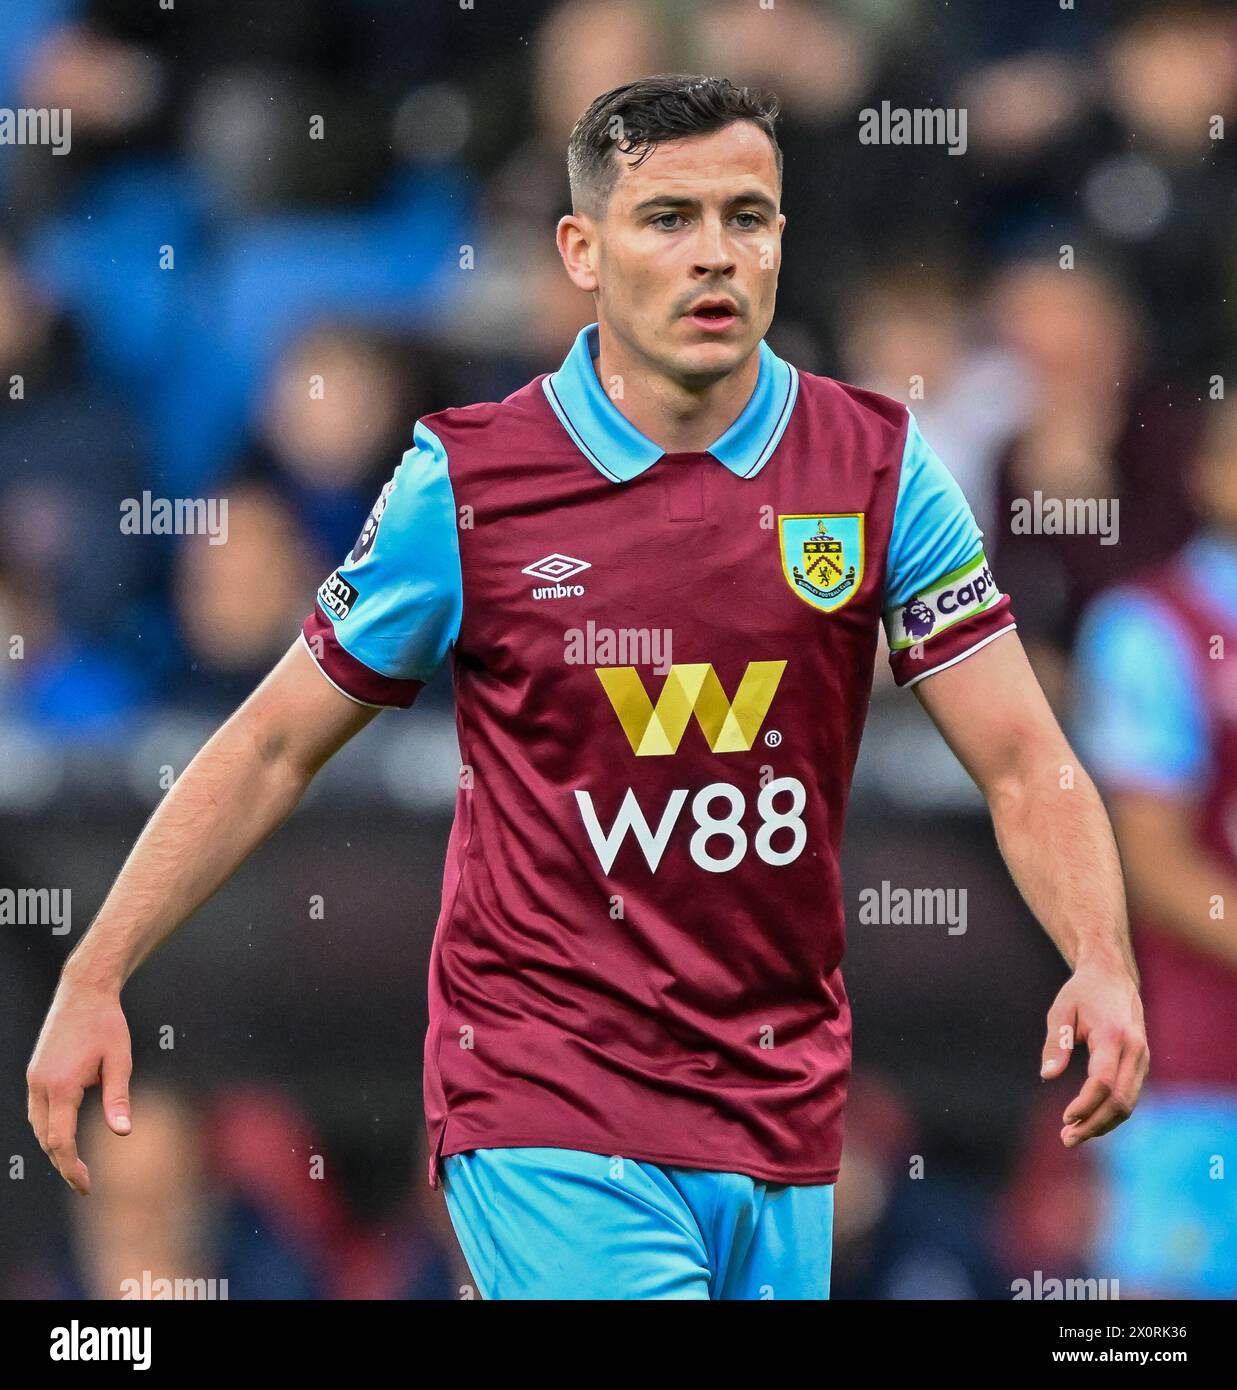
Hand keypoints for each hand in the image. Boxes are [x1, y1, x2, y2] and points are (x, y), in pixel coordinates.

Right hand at [26, 976, 132, 1193]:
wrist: (83, 992)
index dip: (71, 1167)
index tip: (86, 1185)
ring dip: (54, 1146)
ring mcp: (34, 1079)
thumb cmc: (107, 1024)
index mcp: (62, 1086)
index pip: (60, 1141)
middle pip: (45, 1139)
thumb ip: (118, 1098)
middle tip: (84, 1182)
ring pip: (38, 1127)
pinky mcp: (34, 1073)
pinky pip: (37, 1111)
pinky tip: (65, 1133)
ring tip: (76, 1163)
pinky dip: (49, 1128)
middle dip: (63, 1163)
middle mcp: (41, 1085)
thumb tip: (123, 1132)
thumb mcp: (120, 1060)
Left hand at [1040, 959, 1148, 1147]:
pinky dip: (1112, 1114)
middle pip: (1120, 1100)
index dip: (1085, 1104)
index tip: (1065, 1119)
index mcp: (1113, 1035)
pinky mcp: (1142, 1064)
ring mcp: (1142, 1058)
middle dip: (1094, 1124)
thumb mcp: (1060, 1010)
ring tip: (1073, 1136)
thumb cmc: (1082, 993)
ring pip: (1129, 1103)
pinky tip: (1089, 1121)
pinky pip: (1130, 1096)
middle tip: (1066, 1139)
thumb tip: (1048, 1076)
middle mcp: (1134, 1050)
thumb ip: (1055, 1044)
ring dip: (1103, 1124)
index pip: (1102, 1081)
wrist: (1113, 977)